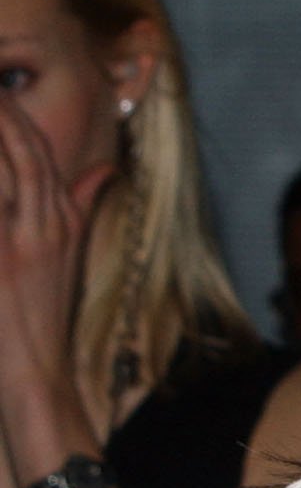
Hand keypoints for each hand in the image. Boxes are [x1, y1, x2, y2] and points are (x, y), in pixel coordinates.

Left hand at [0, 93, 108, 421]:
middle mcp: (47, 226)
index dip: (16, 116)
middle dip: (4, 112)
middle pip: (26, 150)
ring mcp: (24, 243)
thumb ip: (83, 208)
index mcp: (62, 222)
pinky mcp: (1, 261)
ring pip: (13, 169)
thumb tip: (103, 170)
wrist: (37, 375)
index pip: (41, 153)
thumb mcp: (70, 259)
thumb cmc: (43, 319)